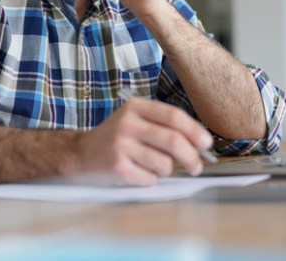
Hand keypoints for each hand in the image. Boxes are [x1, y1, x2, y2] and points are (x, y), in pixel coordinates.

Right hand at [73, 98, 213, 185]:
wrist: (79, 154)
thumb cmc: (115, 138)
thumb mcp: (135, 120)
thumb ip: (163, 125)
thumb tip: (199, 141)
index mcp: (135, 107)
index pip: (174, 116)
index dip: (195, 131)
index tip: (207, 143)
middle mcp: (127, 123)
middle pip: (173, 140)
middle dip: (191, 157)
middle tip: (197, 166)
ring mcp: (120, 145)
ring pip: (164, 164)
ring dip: (167, 170)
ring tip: (155, 167)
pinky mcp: (117, 167)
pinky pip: (150, 179)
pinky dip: (150, 180)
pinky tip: (138, 173)